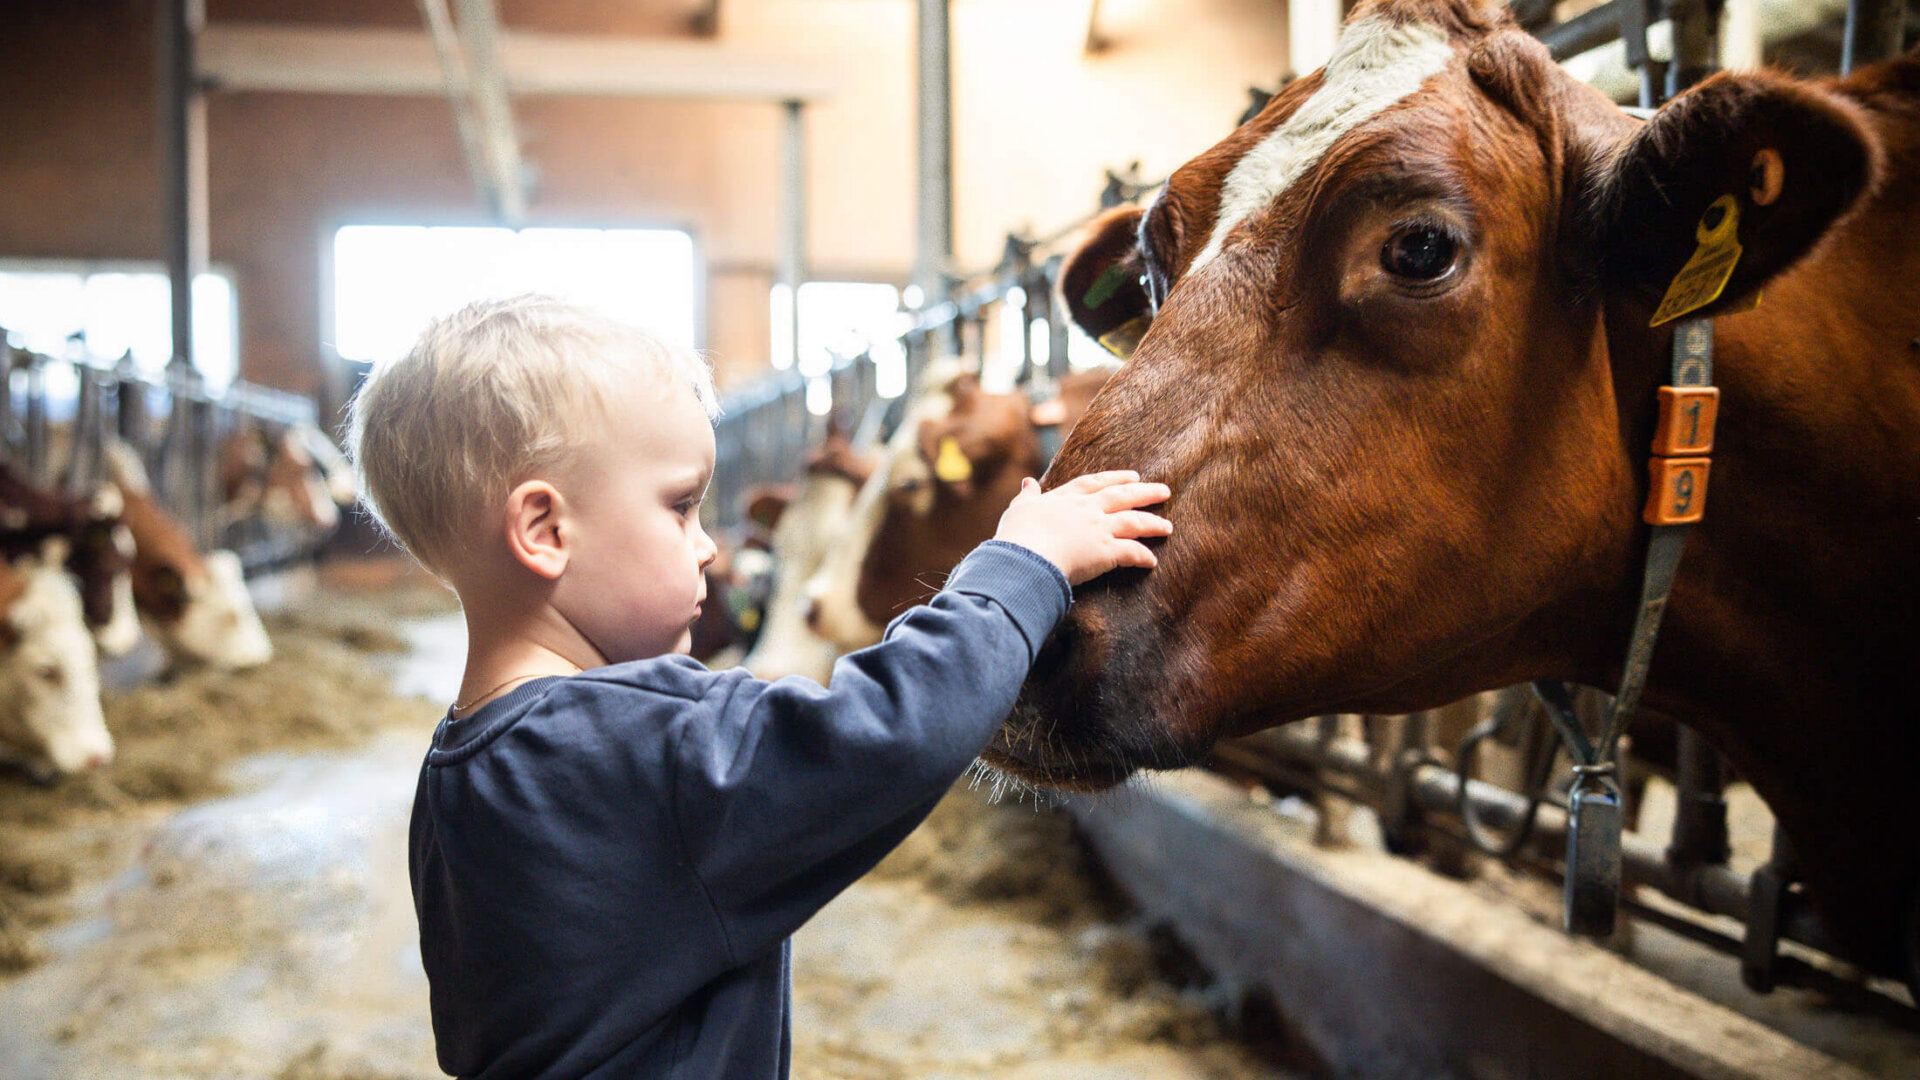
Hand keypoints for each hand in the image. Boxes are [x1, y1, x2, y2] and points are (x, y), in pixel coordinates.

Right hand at [993, 470, 1171, 585]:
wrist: (1026, 556)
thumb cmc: (1017, 534)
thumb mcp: (1019, 509)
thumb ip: (1027, 496)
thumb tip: (1027, 482)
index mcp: (1066, 498)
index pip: (1095, 483)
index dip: (1115, 478)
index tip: (1132, 476)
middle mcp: (1087, 510)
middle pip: (1122, 496)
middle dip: (1145, 492)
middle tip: (1164, 490)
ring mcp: (1099, 529)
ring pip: (1134, 522)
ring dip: (1152, 524)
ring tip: (1168, 527)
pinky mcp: (1106, 552)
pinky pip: (1131, 553)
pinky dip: (1143, 557)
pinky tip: (1152, 562)